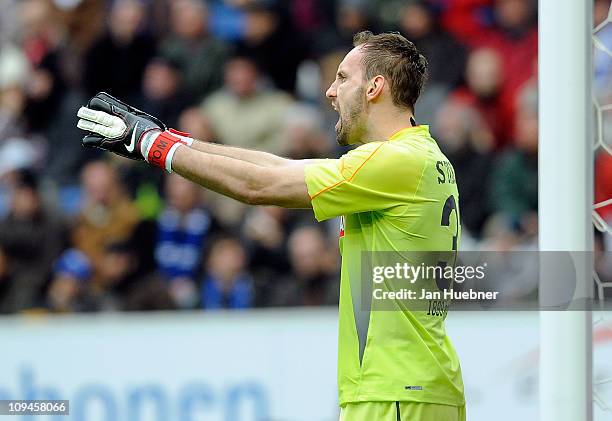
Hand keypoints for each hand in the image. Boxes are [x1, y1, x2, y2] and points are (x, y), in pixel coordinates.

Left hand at [77, 92, 192, 169]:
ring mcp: (113, 131)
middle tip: (82, 112)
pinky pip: (95, 141)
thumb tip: (149, 121)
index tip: (95, 103)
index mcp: (125, 112)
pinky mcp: (111, 143)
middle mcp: (117, 119)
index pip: (106, 102)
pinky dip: (90, 140)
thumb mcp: (148, 121)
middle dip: (89, 112)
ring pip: (94, 124)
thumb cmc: (156, 133)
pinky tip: (87, 140)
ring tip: (81, 121)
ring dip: (87, 124)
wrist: (155, 144)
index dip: (100, 102)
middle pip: (97, 112)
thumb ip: (141, 119)